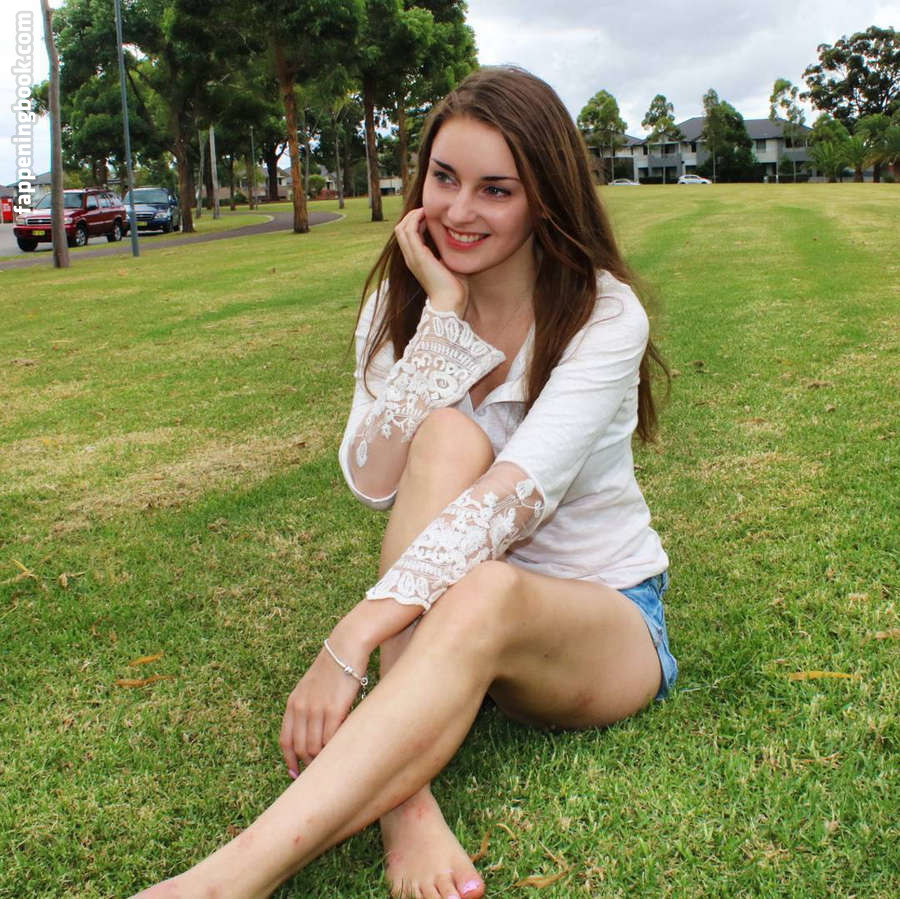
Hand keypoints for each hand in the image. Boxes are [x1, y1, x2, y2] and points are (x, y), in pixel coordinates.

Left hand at [279, 633, 370, 774]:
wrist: (346, 646)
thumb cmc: (334, 665)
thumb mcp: (312, 686)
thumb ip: (308, 706)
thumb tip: (312, 730)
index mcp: (293, 703)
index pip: (285, 740)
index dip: (289, 760)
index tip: (295, 774)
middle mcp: (301, 708)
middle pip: (299, 748)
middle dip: (308, 764)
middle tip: (320, 772)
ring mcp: (316, 709)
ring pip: (314, 748)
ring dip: (322, 759)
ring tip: (332, 762)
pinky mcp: (334, 710)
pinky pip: (330, 739)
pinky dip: (334, 749)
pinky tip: (342, 750)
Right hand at [394, 207, 467, 314]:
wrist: (450, 303)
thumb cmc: (454, 289)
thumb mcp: (450, 266)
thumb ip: (448, 254)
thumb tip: (459, 242)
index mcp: (416, 261)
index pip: (407, 236)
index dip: (415, 222)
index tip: (430, 215)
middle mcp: (411, 259)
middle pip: (400, 230)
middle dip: (412, 216)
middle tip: (427, 210)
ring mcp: (412, 257)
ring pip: (402, 228)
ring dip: (413, 215)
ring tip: (426, 210)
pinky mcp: (418, 256)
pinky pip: (410, 231)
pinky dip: (416, 219)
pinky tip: (427, 215)